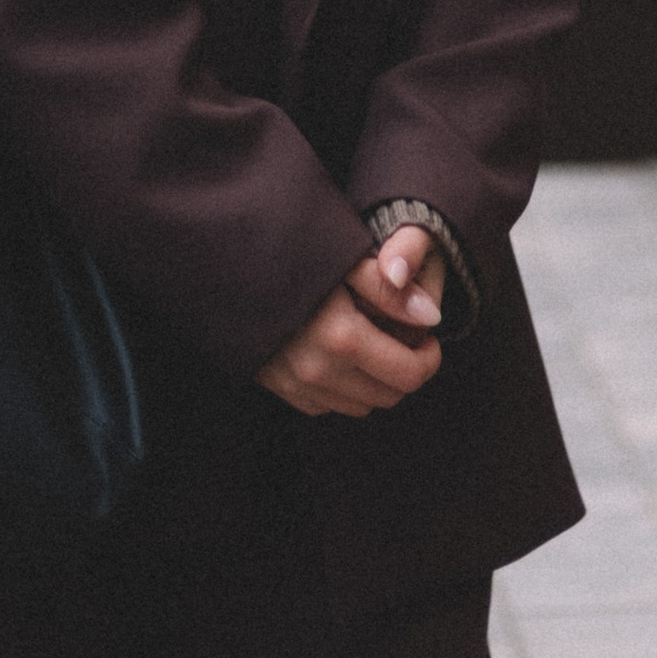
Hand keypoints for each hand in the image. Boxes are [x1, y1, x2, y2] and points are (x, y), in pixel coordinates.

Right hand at [254, 226, 447, 418]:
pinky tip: (340, 355)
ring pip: (359, 405)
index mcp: (340, 338)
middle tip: (404, 338)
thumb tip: (432, 317)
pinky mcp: (277, 388)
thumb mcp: (343, 256)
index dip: (429, 358)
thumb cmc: (289, 252)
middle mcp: (318, 371)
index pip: (409, 374)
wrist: (225, 262)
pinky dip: (344, 388)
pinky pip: (326, 404)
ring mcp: (295, 385)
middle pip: (388, 395)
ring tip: (373, 344)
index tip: (427, 336)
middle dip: (406, 370)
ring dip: (375, 382)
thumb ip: (390, 288)